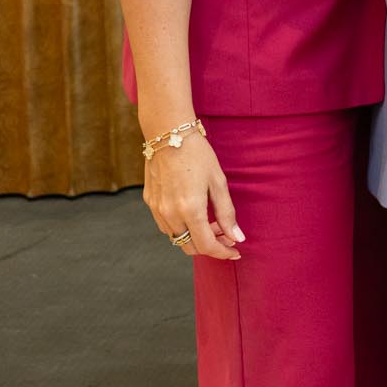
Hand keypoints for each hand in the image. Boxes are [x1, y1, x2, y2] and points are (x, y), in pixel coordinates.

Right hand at [144, 132, 241, 260]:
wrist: (169, 134)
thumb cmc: (198, 155)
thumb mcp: (218, 182)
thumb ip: (227, 213)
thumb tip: (237, 237)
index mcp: (190, 209)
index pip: (206, 246)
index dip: (223, 253)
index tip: (235, 252)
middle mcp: (170, 214)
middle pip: (190, 247)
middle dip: (210, 246)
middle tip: (226, 235)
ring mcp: (157, 209)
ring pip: (177, 238)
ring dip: (195, 237)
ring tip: (211, 221)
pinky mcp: (149, 202)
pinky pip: (166, 226)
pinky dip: (181, 227)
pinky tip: (193, 213)